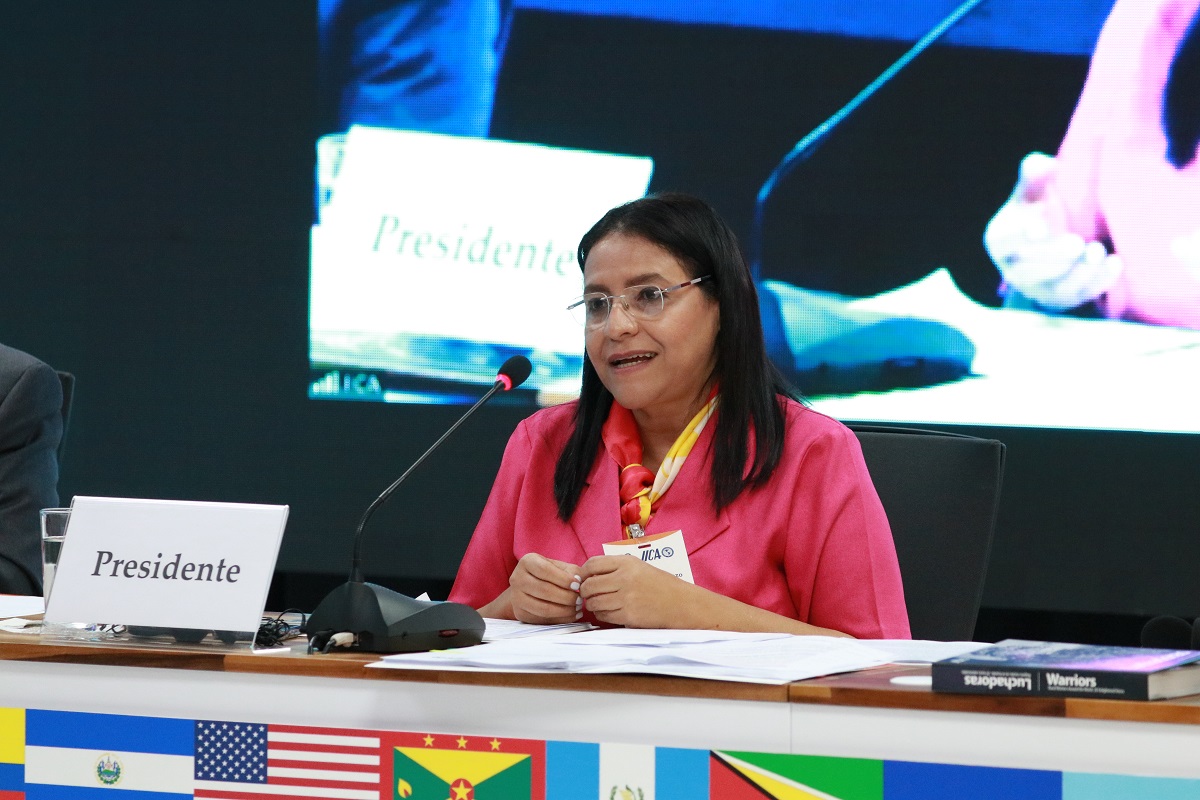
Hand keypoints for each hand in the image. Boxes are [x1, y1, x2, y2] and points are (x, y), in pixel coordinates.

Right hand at [507, 553, 581, 623]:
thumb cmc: (549, 574)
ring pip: (543, 608)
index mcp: (527, 562)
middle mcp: (517, 578)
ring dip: (564, 610)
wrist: (529, 586)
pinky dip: (560, 619)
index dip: (563, 579)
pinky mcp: (520, 613)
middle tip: (579, 600)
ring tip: (577, 609)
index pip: (544, 570)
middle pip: (544, 590)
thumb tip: (579, 581)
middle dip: (566, 597)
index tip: (577, 585)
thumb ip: (571, 571)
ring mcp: (516, 597)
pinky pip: (542, 619)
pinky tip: (571, 615)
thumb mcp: (559, 566)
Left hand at [578, 555, 692, 627]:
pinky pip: (603, 616)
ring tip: (599, 603)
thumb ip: (615, 568)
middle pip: (589, 585)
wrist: (680, 603)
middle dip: (585, 591)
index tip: (584, 578)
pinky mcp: (628, 616)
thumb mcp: (638, 566)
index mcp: (626, 563)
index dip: (583, 573)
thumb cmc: (659, 585)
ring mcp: (626, 598)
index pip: (592, 564)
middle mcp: (624, 578)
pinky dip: (602, 615)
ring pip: (594, 603)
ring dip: (593, 604)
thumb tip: (588, 575)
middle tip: (588, 594)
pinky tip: (609, 611)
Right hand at [984, 152, 1121, 310]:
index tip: (1039, 228)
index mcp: (1001, 239)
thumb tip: (1045, 164)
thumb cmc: (1037, 213)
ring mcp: (1037, 289)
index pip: (1003, 241)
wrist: (1049, 243)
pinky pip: (1078, 297)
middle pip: (1027, 270)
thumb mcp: (1031, 193)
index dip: (1020, 236)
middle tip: (1077, 243)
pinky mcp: (1061, 300)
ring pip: (1054, 288)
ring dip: (1078, 272)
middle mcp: (1013, 269)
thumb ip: (1035, 176)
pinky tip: (1114, 263)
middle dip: (1053, 257)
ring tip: (1097, 251)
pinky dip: (1097, 282)